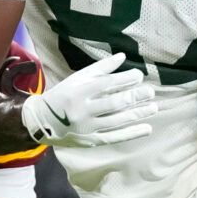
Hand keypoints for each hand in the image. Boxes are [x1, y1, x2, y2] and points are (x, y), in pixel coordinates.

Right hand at [19, 50, 155, 147]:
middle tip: (150, 92)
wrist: (42, 122)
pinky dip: (132, 133)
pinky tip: (147, 128)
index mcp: (77, 92)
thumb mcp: (77, 78)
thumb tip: (123, 56)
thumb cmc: (64, 95)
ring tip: (153, 107)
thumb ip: (100, 68)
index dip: (124, 79)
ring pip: (116, 121)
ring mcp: (87, 128)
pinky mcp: (91, 140)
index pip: (105, 84)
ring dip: (137, 114)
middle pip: (113, 104)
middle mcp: (82, 110)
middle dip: (134, 97)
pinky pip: (114, 137)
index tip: (139, 75)